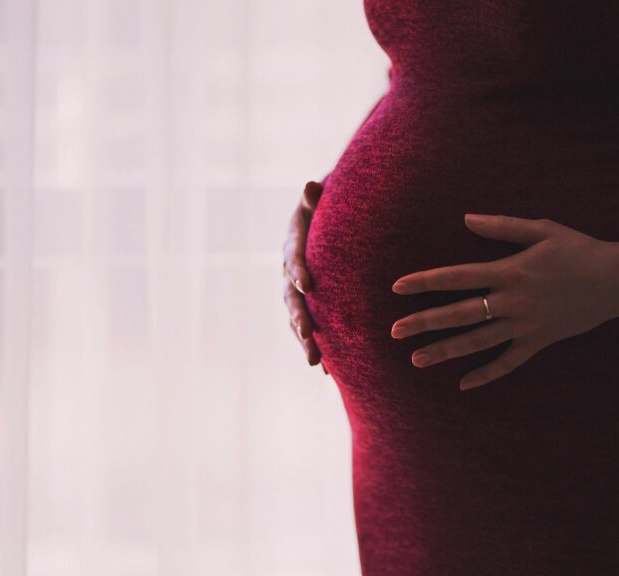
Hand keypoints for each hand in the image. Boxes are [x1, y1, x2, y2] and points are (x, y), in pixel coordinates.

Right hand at [282, 180, 328, 374]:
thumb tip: (311, 185)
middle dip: (299, 316)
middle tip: (307, 333)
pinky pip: (311, 329)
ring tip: (316, 362)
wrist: (329, 223)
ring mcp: (297, 292)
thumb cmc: (328, 207)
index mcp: (293, 245)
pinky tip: (329, 372)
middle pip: (291, 297)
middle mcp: (290, 272)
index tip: (307, 284)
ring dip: (305, 341)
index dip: (297, 270)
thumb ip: (315, 197)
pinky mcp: (309, 306)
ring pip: (297, 319)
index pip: (292, 257)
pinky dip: (319, 348)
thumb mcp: (321, 199)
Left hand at [390, 213, 618, 390]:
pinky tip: (464, 385)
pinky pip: (509, 363)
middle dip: (424, 322)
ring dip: (446, 351)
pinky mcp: (540, 342)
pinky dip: (487, 374)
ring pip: (478, 342)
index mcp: (509, 271)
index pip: (456, 277)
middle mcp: (512, 301)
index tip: (398, 288)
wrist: (618, 279)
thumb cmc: (579, 249)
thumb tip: (466, 219)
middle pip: (459, 314)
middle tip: (394, 331)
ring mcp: (526, 325)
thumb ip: (501, 227)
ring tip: (417, 359)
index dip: (425, 282)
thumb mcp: (541, 229)